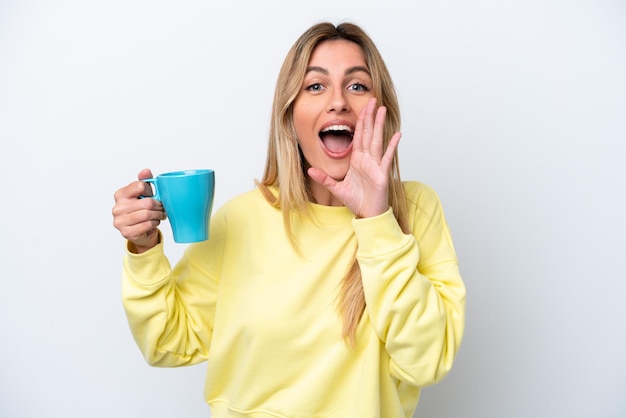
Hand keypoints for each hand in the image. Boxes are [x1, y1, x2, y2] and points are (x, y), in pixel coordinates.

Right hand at [112, 168, 165, 252]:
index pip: (140, 186)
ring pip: (148, 214)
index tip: (153, 195)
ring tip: (160, 214)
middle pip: (147, 202)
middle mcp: (118, 208)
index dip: (151, 191)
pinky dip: (154, 223)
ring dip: (158, 214)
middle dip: (159, 205)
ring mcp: (120, 221)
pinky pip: (147, 225)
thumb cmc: (141, 211)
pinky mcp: (126, 232)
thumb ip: (144, 181)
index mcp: (120, 195)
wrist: (140, 232)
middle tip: (162, 207)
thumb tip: (146, 171)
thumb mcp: (143, 194)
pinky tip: (154, 222)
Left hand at [308, 98, 400, 217]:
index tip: (362, 108)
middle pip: (368, 134)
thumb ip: (324, 178)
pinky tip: (397, 134)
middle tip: (372, 100)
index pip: (358, 136)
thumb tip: (309, 170)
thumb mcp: (336, 188)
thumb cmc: (357, 201)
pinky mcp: (382, 174)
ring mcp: (375, 165)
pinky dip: (392, 146)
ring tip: (382, 110)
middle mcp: (367, 160)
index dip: (360, 122)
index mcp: (357, 161)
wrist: (367, 214)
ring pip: (377, 140)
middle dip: (369, 117)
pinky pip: (387, 157)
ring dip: (379, 125)